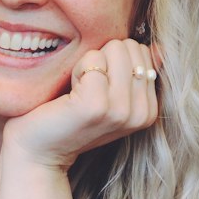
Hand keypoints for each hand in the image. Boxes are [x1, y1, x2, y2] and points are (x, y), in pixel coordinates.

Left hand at [2, 37, 158, 170]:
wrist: (38, 151)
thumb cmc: (70, 119)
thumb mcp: (111, 96)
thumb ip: (135, 73)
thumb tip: (160, 49)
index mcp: (148, 111)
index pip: (142, 52)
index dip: (113, 62)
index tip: (98, 89)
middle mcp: (140, 113)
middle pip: (129, 47)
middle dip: (103, 60)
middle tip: (86, 90)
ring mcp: (120, 111)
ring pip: (114, 49)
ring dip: (89, 64)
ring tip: (78, 92)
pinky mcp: (97, 106)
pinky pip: (93, 60)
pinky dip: (76, 69)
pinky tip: (69, 95)